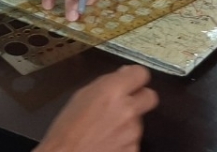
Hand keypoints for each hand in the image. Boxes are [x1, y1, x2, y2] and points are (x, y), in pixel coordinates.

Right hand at [35, 65, 158, 151]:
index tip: (131, 80)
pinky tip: (108, 141)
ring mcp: (133, 131)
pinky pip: (134, 139)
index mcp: (112, 91)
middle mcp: (127, 109)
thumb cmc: (66, 130)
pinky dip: (124, 140)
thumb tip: (123, 75)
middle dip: (140, 98)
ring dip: (128, 122)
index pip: (141, 73)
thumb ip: (106, 84)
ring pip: (139, 120)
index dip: (135, 77)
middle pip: (150, 96)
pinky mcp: (133, 149)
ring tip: (107, 128)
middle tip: (127, 103)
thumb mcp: (81, 97)